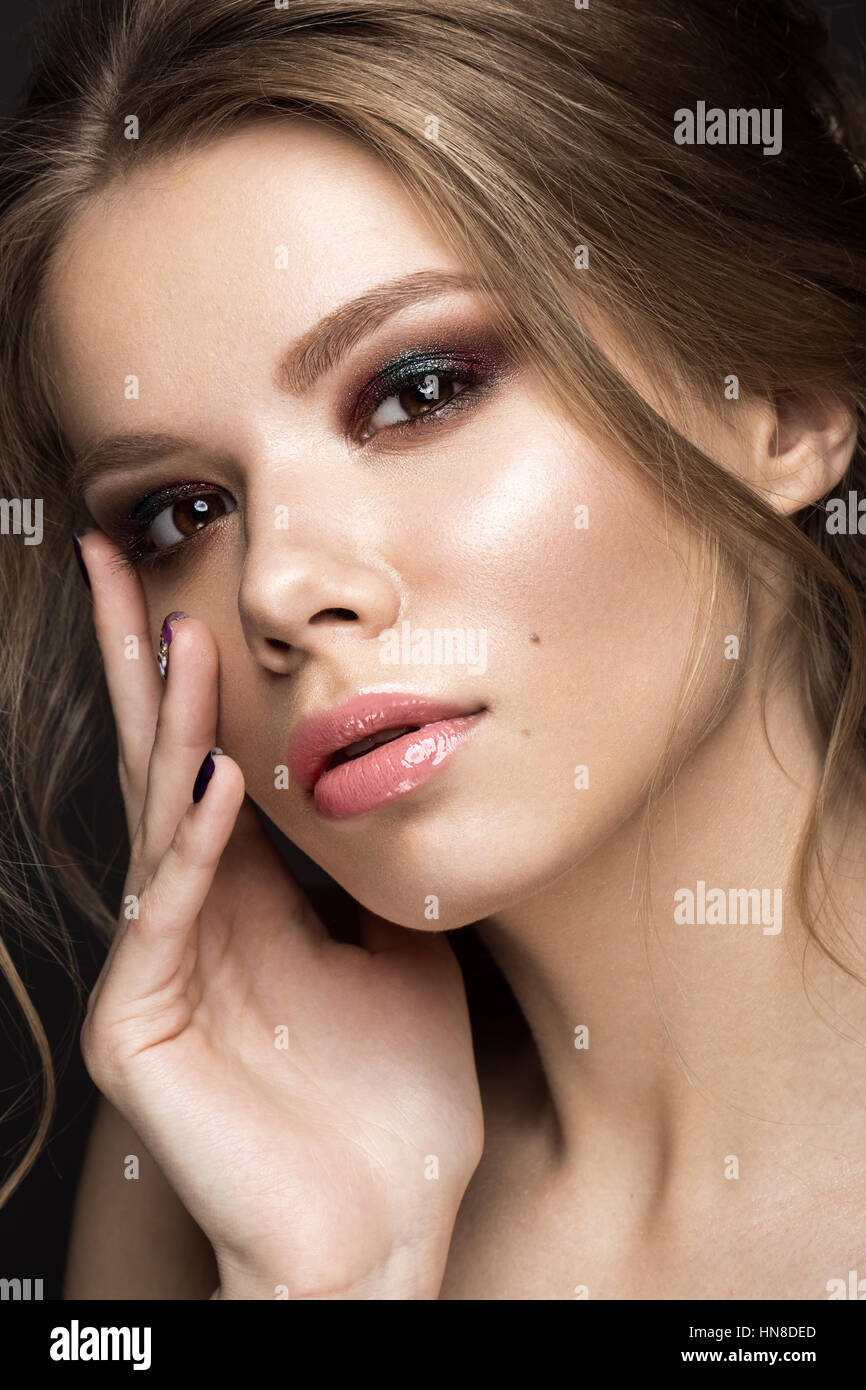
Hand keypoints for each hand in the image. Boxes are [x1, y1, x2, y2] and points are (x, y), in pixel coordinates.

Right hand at [76, 532, 483, 1298]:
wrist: (381, 1228)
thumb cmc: (396, 1098)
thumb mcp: (402, 949)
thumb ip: (373, 868)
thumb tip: (391, 772)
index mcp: (246, 895)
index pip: (205, 760)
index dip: (191, 679)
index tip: (184, 588)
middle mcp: (189, 915)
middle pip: (156, 763)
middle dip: (134, 661)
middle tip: (111, 557)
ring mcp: (156, 967)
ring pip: (158, 821)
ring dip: (168, 728)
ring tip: (173, 637)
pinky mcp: (140, 1026)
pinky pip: (171, 915)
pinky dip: (195, 847)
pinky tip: (214, 781)